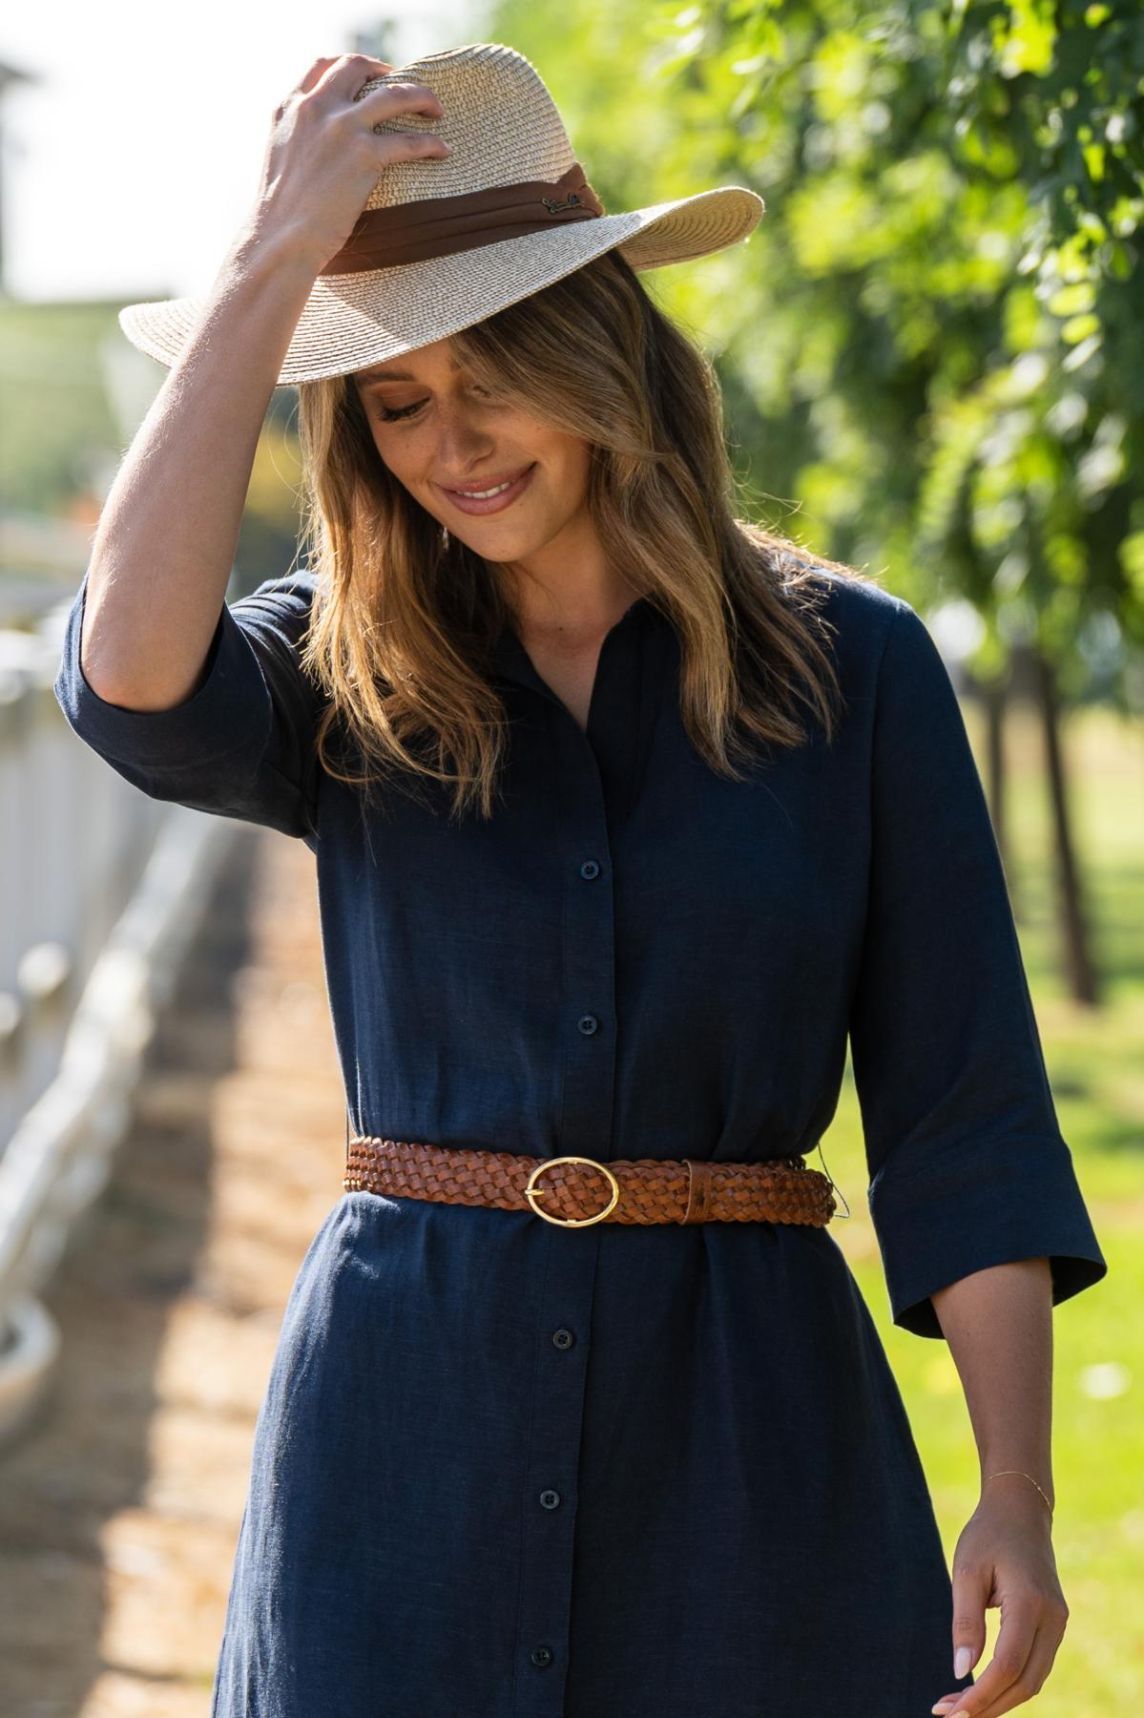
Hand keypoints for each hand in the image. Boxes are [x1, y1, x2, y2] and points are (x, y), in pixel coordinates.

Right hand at [244, 52, 452, 273]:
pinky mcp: (365, 155)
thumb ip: (299, 140)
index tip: (371, 76)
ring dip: (422, 96)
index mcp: (290, 108)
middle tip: (407, 89)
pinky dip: (432, 144)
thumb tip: (317, 150)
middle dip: (387, 71)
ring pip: (394, 94)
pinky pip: (411, 141)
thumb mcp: (280, 160)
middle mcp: (316, 108)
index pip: (323, 66)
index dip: (351, 67)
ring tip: (438, 110)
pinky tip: (443, 151)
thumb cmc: (280, 217)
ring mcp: (342, 128)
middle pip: (357, 67)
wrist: (281, 239)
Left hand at [930, 1479, 1067, 1717]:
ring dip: (999, 1700)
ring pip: (1033, 1680)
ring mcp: (1059, 1624)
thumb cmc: (988, 1535)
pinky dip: (1010, 1684)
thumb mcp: (967, 1570)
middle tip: (948, 1715)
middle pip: (1025, 1683)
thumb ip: (965, 1622)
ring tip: (959, 1707)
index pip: (1009, 1665)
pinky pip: (1035, 1667)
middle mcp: (1054, 1619)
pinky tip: (982, 1689)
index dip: (982, 1695)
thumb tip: (961, 1672)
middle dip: (988, 1706)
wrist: (1020, 1511)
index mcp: (1031, 1603)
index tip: (953, 1712)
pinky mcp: (1055, 1626)